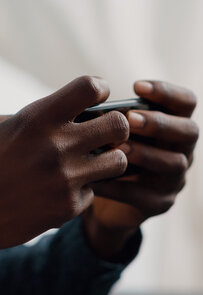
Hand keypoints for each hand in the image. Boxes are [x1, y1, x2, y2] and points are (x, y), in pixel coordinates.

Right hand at [0, 76, 128, 247]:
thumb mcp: (12, 126)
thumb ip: (48, 116)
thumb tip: (88, 110)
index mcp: (39, 118)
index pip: (90, 87)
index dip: (100, 88)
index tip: (97, 98)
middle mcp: (57, 146)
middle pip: (119, 125)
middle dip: (117, 128)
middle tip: (106, 134)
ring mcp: (65, 178)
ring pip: (119, 161)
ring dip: (109, 161)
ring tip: (92, 163)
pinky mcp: (69, 206)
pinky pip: (93, 191)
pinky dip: (82, 190)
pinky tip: (62, 191)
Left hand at [83, 81, 198, 259]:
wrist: (106, 202)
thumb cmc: (112, 157)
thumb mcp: (114, 135)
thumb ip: (114, 123)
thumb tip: (95, 110)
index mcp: (173, 129)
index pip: (186, 103)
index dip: (167, 92)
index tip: (137, 86)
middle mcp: (182, 152)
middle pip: (189, 132)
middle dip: (160, 123)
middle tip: (130, 119)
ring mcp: (173, 180)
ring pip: (174, 163)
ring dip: (146, 153)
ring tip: (119, 149)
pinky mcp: (159, 204)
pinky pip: (144, 195)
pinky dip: (120, 186)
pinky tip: (97, 180)